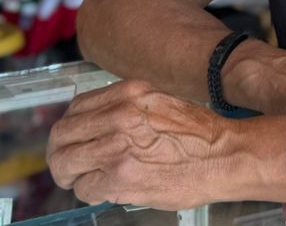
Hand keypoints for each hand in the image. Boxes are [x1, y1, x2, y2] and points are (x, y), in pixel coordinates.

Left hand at [47, 80, 227, 209]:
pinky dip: (88, 192)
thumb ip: (126, 109)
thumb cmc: (200, 135)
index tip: (72, 139)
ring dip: (69, 175)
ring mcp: (117, 147)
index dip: (70, 128)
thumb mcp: (159, 103)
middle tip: (65, 166)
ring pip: (66, 162)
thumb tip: (98, 125)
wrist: (226, 155)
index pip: (76, 108)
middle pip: (62, 134)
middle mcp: (118, 115)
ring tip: (79, 181)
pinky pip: (85, 187)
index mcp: (128, 93)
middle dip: (60, 153)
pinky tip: (102, 192)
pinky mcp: (121, 177)